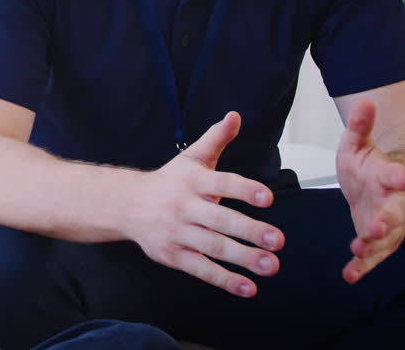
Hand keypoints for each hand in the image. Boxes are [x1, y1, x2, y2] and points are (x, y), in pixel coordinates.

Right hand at [122, 112, 284, 297]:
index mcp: (192, 181)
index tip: (268, 198)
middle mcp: (184, 206)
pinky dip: (224, 280)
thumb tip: (235, 116)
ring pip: (213, 247)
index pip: (221, 183)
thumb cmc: (168, 182)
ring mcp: (177, 232)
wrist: (126, 205)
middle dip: (250, 231)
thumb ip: (216, 139)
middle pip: (220, 220)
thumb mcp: (190, 158)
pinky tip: (249, 288)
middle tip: (278, 240)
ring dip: (243, 258)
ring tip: (271, 265)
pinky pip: (201, 269)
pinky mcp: (173, 255)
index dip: (245, 190)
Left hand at [336, 99, 404, 283]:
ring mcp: (386, 224)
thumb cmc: (371, 166)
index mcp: (388, 176)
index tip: (399, 176)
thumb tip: (364, 99)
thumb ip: (361, 125)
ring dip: (373, 245)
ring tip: (360, 249)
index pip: (394, 175)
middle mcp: (391, 203)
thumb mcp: (360, 143)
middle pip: (393, 212)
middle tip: (379, 225)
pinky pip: (370, 256)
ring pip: (385, 238)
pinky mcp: (375, 241)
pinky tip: (350, 275)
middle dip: (387, 219)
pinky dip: (362, 266)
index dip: (396, 175)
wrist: (388, 189)